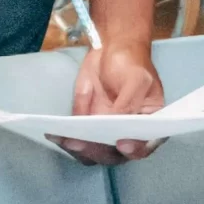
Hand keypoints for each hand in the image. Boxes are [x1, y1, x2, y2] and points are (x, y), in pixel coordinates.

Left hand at [52, 42, 164, 166]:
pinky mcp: (86, 127)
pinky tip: (54, 135)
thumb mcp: (136, 78)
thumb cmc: (130, 62)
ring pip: (94, 154)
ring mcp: (106, 132)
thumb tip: (117, 123)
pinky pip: (77, 141)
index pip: (145, 145)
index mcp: (148, 124)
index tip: (122, 144)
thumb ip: (129, 103)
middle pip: (116, 155)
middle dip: (99, 152)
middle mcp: (127, 134)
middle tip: (83, 142)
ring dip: (80, 150)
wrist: (110, 48)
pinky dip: (65, 141)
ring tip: (66, 139)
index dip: (136, 150)